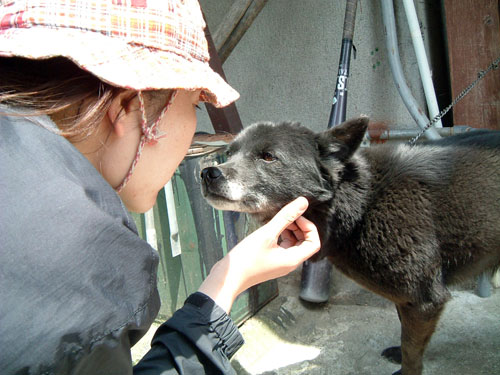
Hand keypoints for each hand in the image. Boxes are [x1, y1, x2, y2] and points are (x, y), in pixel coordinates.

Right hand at [198, 197, 320, 312]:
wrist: (228, 277)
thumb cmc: (246, 258)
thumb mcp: (267, 233)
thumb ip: (286, 217)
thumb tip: (303, 203)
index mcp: (293, 259)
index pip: (314, 243)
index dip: (309, 227)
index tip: (296, 217)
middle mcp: (290, 264)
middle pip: (305, 243)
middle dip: (300, 228)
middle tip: (287, 218)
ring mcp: (281, 264)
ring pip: (294, 245)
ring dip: (290, 231)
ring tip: (277, 222)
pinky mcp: (272, 262)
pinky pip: (283, 248)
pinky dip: (281, 237)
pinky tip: (270, 230)